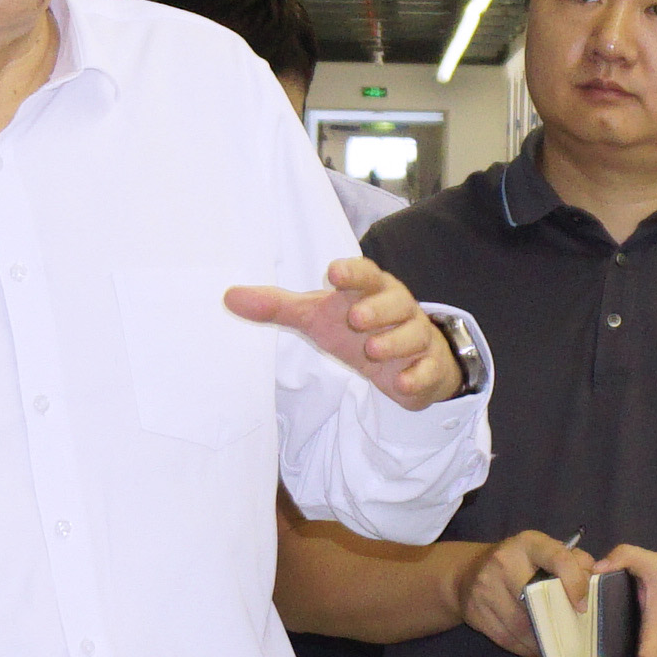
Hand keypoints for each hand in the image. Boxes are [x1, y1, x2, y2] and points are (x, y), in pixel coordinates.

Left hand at [227, 257, 466, 407]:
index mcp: (371, 289)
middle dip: (376, 308)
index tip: (334, 274)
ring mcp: (416, 337)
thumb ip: (278, 308)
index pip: (366, 274)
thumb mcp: (318, 318)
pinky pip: (427, 369)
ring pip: (413, 334)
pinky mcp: (427, 367)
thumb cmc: (361, 329)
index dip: (352, 273)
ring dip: (393, 342)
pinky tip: (401, 383)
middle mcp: (397, 308)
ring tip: (372, 351)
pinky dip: (416, 376)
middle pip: (394, 300)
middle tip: (355, 318)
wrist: (410, 361)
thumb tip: (229, 297)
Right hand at [455, 531, 582, 655]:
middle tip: (573, 631)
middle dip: (558, 619)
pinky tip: (538, 648)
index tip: (582, 606)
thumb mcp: (544, 551)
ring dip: (544, 640)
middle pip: (537, 598)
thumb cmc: (519, 562)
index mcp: (528, 544)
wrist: (468, 572)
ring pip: (523, 626)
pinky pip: (508, 639)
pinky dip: (528, 648)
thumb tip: (594, 582)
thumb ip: (574, 561)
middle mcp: (504, 562)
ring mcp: (486, 588)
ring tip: (559, 644)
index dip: (575, 583)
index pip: (558, 558)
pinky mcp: (476, 613)